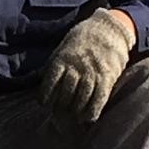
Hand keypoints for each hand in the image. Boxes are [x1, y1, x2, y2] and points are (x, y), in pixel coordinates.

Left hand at [40, 8, 135, 122]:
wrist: (108, 29)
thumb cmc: (81, 42)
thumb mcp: (62, 49)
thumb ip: (53, 66)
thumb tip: (41, 83)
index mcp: (61, 60)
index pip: (50, 82)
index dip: (45, 96)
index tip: (43, 103)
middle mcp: (76, 68)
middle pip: (65, 93)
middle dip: (60, 106)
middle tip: (59, 112)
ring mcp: (92, 73)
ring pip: (81, 99)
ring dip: (75, 111)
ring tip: (73, 117)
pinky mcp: (107, 78)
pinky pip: (99, 99)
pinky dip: (92, 111)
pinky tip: (87, 118)